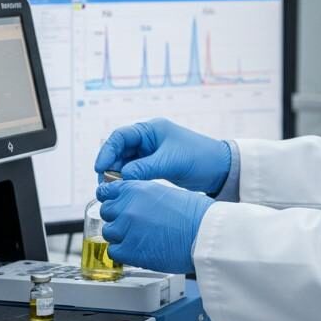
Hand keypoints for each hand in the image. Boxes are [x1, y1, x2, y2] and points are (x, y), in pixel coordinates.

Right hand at [94, 118, 230, 194]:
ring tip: (112, 190)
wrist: (219, 169)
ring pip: (125, 163)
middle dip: (110, 166)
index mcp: (151, 130)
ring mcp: (150, 153)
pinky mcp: (154, 166)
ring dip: (117, 175)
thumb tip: (123, 177)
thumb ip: (146, 168)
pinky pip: (134, 171)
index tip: (100, 167)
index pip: (121, 137)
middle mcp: (148, 139)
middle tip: (104, 184)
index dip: (107, 151)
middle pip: (119, 151)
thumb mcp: (171, 162)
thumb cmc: (199, 157)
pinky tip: (125, 190)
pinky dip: (127, 180)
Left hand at [96, 179, 213, 273]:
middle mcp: (127, 207)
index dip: (110, 199)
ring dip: (120, 236)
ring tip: (139, 238)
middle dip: (117, 218)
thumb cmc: (193, 214)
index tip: (113, 205)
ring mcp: (126, 229)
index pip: (107, 191)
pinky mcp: (129, 251)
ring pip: (109, 233)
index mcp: (136, 189)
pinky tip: (139, 249)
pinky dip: (124, 252)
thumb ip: (142, 197)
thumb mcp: (164, 192)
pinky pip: (114, 252)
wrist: (203, 233)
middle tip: (131, 224)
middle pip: (106, 212)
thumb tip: (132, 204)